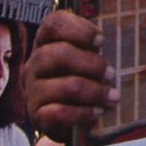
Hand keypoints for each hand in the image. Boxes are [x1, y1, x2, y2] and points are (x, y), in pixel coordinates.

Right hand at [25, 8, 114, 134]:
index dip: (79, 29)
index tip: (101, 41)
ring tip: (112, 97)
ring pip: (64, 86)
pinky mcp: (36, 116)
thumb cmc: (79, 82)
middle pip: (58, 53)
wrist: (63, 120)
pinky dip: (83, 113)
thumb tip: (113, 41)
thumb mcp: (85, 60)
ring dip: (95, 92)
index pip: (53, 24)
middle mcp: (34, 64)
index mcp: (45, 43)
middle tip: (111, 74)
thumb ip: (92, 49)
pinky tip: (97, 112)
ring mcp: (32, 91)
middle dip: (92, 64)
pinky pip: (59, 113)